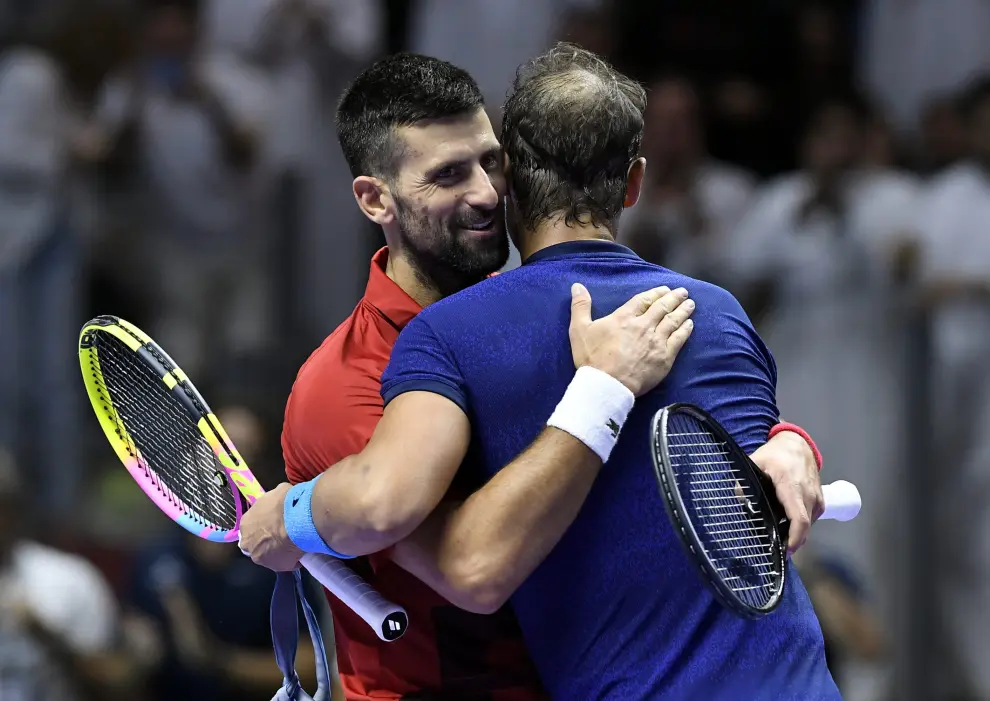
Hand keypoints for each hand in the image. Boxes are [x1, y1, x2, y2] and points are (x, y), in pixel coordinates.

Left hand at [238, 483, 303, 570]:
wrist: (297, 520)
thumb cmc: (286, 502)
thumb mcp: (278, 493)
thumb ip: (275, 502)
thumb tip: (281, 502)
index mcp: (246, 522)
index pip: (252, 527)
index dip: (264, 526)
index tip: (276, 524)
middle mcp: (247, 542)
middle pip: (257, 543)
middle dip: (268, 541)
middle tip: (284, 535)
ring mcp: (260, 556)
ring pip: (271, 555)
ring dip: (280, 550)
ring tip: (295, 543)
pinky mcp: (276, 567)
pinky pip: (286, 563)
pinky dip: (293, 559)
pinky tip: (302, 550)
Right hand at [568, 283, 693, 395]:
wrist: (607, 385)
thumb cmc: (592, 358)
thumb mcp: (579, 329)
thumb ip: (580, 306)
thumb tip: (577, 286)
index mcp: (624, 317)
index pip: (644, 300)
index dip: (655, 293)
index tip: (664, 289)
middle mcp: (644, 325)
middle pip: (663, 308)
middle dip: (674, 298)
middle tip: (683, 292)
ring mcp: (656, 341)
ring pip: (674, 321)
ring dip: (683, 311)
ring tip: (690, 304)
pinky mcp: (665, 357)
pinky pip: (679, 339)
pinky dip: (685, 330)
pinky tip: (690, 325)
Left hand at [750, 431, 823, 552]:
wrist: (796, 445)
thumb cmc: (775, 455)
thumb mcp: (754, 463)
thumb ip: (744, 482)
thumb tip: (740, 500)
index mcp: (792, 487)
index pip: (798, 520)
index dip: (793, 540)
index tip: (784, 552)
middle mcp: (809, 495)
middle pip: (803, 528)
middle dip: (790, 542)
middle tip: (773, 549)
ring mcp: (817, 499)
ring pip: (807, 526)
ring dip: (793, 533)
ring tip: (776, 534)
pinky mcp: (820, 502)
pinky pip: (809, 520)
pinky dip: (798, 525)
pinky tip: (784, 523)